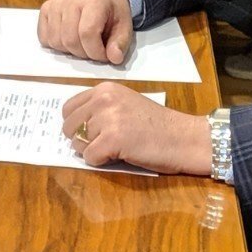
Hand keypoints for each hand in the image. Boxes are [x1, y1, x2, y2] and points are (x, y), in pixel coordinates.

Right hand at [38, 0, 134, 64]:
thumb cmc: (112, 13)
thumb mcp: (124, 27)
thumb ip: (120, 43)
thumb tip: (114, 57)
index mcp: (94, 1)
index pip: (87, 33)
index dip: (96, 52)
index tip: (104, 55)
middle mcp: (71, 0)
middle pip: (70, 40)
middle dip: (84, 53)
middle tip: (94, 51)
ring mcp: (56, 4)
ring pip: (56, 42)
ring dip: (70, 51)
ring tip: (83, 44)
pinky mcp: (46, 9)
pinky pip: (45, 38)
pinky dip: (56, 46)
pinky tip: (69, 39)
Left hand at [62, 82, 210, 173]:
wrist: (183, 137)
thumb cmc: (156, 125)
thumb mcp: (125, 105)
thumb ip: (101, 109)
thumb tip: (73, 127)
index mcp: (105, 88)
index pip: (68, 108)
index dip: (76, 124)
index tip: (92, 132)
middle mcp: (103, 99)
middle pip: (68, 127)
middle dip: (81, 140)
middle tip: (104, 143)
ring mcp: (107, 118)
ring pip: (76, 143)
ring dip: (92, 151)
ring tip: (115, 148)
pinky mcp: (112, 139)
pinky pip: (89, 158)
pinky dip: (101, 162)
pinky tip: (120, 155)